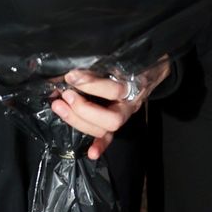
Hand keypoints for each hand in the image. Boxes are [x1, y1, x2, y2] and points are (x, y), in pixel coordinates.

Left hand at [49, 58, 169, 159]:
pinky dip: (101, 145)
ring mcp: (125, 114)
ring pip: (108, 129)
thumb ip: (100, 64)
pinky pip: (111, 137)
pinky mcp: (118, 121)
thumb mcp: (120, 57)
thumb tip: (70, 71)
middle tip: (65, 95)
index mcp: (133, 84)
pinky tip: (91, 153)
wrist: (151, 68)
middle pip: (111, 118)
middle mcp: (130, 103)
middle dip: (84, 109)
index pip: (113, 90)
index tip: (71, 76)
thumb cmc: (132, 60)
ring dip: (80, 121)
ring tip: (60, 106)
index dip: (91, 84)